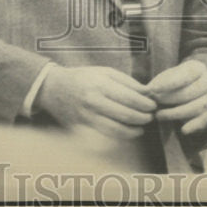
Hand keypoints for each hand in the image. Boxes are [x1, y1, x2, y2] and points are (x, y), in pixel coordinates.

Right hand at [36, 65, 156, 139]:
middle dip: (143, 117)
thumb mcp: (104, 71)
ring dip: (134, 130)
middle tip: (152, 116)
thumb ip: (127, 82)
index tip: (154, 106)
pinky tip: (130, 131)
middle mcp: (93, 102)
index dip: (145, 104)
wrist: (53, 88)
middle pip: (126, 115)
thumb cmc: (82, 77)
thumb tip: (147, 93)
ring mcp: (87, 117)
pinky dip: (122, 135)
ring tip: (142, 126)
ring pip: (117, 129)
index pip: (130, 98)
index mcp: (100, 84)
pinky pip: (106, 134)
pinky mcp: (82, 128)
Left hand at [148, 59, 206, 136]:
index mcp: (197, 68)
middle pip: (192, 91)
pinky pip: (205, 119)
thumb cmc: (172, 83)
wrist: (186, 92)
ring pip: (199, 106)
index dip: (168, 83)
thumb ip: (158, 84)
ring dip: (177, 113)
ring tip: (159, 116)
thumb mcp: (165, 79)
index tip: (152, 89)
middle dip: (171, 99)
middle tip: (155, 104)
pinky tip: (183, 130)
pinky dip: (194, 125)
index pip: (185, 75)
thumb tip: (147, 92)